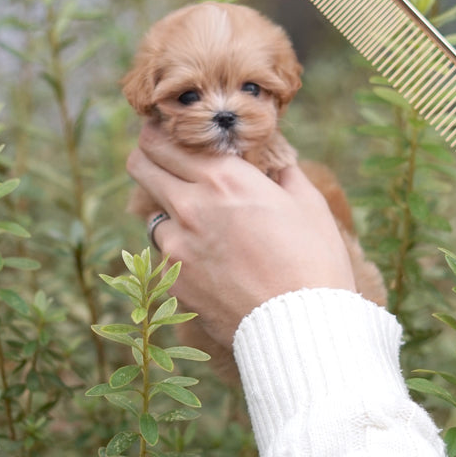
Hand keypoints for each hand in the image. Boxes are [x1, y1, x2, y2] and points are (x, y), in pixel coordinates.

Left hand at [126, 123, 355, 347]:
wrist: (301, 327)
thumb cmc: (314, 261)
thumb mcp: (308, 204)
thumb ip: (284, 173)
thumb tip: (276, 160)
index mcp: (225, 177)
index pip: (165, 140)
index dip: (158, 131)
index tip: (162, 129)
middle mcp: (191, 204)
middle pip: (142, 165)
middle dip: (146, 156)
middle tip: (158, 157)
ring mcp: (177, 245)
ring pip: (151, 213)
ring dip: (167, 210)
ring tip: (195, 221)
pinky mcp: (174, 281)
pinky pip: (165, 255)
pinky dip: (179, 251)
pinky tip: (206, 260)